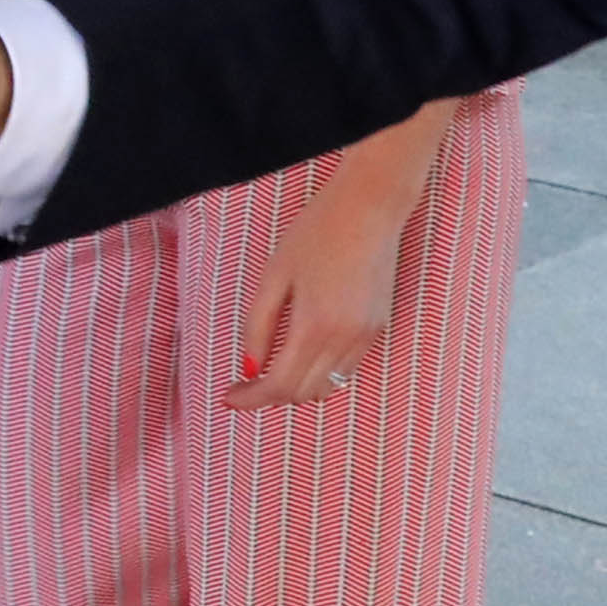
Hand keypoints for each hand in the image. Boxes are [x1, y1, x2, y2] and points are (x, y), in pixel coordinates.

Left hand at [224, 146, 418, 410]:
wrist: (370, 207)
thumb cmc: (317, 232)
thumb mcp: (275, 274)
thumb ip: (258, 324)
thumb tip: (249, 367)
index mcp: (313, 326)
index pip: (278, 385)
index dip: (250, 398)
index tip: (229, 397)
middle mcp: (343, 340)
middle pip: (301, 393)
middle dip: (269, 395)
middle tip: (244, 384)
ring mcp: (365, 337)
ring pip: (327, 388)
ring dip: (297, 388)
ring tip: (272, 371)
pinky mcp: (378, 329)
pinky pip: (346, 371)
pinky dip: (322, 375)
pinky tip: (304, 356)